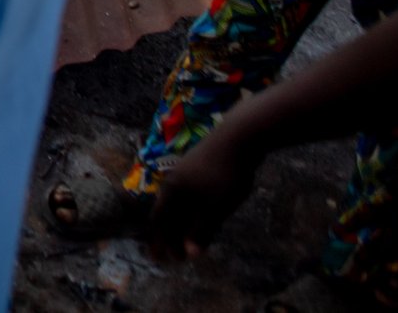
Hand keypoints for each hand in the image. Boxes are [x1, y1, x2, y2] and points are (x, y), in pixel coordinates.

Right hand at [147, 130, 260, 258]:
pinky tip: (200, 217)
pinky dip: (189, 213)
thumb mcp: (216, 208)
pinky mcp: (197, 168)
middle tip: (173, 256)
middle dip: (169, 236)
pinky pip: (187, 197)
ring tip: (186, 240)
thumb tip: (191, 254)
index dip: (159, 242)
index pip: (159, 221)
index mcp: (173, 191)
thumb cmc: (225, 175)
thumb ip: (202, 231)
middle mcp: (173, 182)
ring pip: (178, 205)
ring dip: (180, 225)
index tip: (161, 260)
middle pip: (166, 213)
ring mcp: (185, 173)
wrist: (238, 138)